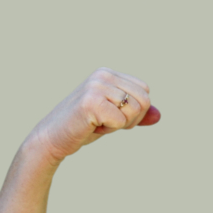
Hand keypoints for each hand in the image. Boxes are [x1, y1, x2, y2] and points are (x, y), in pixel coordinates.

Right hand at [27, 68, 160, 164]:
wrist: (53, 138)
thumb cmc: (84, 126)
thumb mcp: (116, 118)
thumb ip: (137, 114)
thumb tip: (159, 115)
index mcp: (108, 73)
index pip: (145, 92)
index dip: (135, 112)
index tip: (112, 115)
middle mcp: (103, 75)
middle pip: (144, 101)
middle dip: (130, 119)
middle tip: (105, 122)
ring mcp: (96, 85)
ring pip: (134, 110)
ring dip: (118, 125)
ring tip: (97, 122)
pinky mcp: (91, 101)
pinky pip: (121, 121)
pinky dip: (109, 129)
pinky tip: (91, 126)